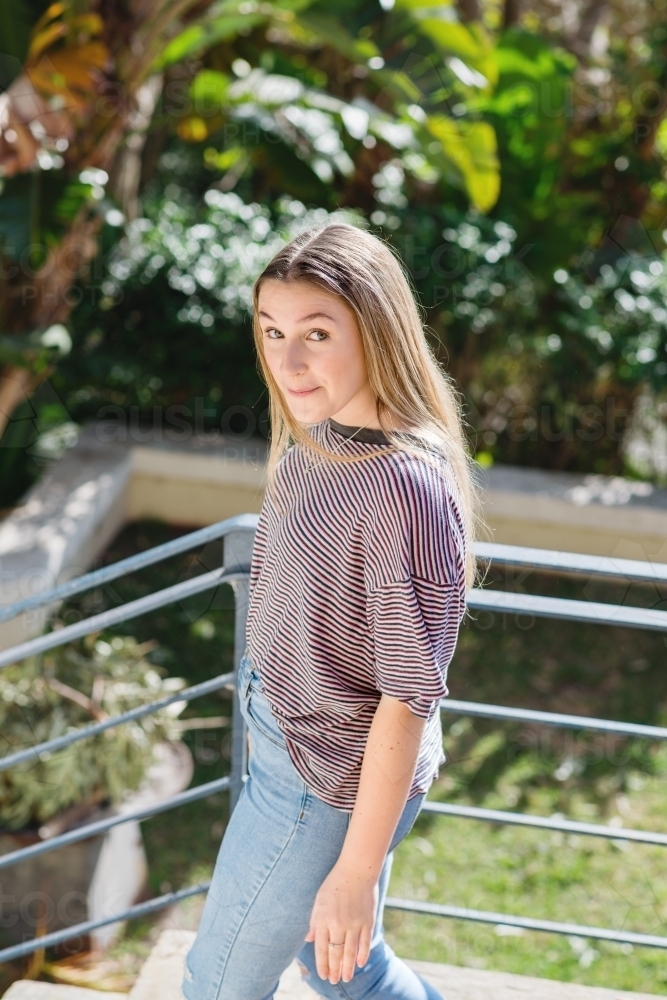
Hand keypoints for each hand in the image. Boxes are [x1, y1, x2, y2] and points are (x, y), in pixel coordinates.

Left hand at [305, 861, 378, 983]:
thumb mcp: (319, 900)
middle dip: (334, 969)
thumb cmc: (335, 883)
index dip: (322, 964)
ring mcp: (354, 923)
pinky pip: (365, 942)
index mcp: (323, 918)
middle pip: (336, 953)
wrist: (357, 869)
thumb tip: (309, 940)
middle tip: (334, 980)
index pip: (322, 949)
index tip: (323, 975)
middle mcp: (338, 924)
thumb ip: (315, 921)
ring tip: (346, 978)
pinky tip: (360, 963)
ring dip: (348, 967)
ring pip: (350, 952)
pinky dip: (363, 954)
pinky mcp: (367, 921)